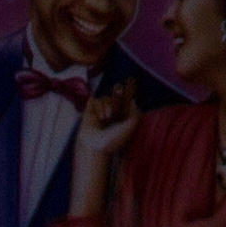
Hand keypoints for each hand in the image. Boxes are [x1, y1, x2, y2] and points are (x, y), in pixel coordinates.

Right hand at [70, 80, 138, 206]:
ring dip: (107, 106)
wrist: (95, 146)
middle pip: (116, 95)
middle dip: (118, 91)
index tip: (132, 80)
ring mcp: (100, 112)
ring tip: (106, 118)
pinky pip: (95, 100)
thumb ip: (135, 112)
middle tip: (119, 88)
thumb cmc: (114, 139)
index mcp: (122, 117)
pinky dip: (98, 107)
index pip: (126, 100)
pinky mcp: (89, 111)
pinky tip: (99, 117)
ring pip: (106, 98)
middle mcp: (112, 114)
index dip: (129, 90)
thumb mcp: (131, 126)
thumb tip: (133, 100)